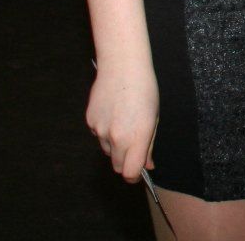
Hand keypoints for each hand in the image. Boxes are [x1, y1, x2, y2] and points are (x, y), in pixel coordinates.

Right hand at [85, 64, 158, 182]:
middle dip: (126, 162)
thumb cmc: (145, 90)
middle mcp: (116, 137)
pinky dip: (106, 132)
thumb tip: (148, 165)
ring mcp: (100, 130)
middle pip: (117, 166)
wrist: (122, 67)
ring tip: (125, 123)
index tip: (139, 172)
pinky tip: (114, 114)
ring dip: (116, 146)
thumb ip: (149, 145)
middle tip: (135, 147)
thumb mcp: (154, 118)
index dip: (134, 176)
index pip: (129, 172)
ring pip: (107, 151)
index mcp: (136, 137)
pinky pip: (99, 136)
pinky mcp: (90, 122)